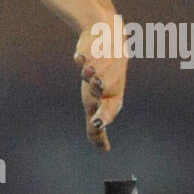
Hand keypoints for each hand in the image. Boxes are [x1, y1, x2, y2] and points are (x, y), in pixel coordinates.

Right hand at [74, 21, 127, 150]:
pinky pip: (85, 53)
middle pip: (107, 87)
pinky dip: (82, 56)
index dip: (104, 115)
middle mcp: (109, 81)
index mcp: (113, 97)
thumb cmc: (103, 80)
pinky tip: (79, 59)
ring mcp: (100, 65)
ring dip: (91, 72)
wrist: (109, 42)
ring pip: (96, 69)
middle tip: (96, 88)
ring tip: (88, 71)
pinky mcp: (90, 49)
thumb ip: (97, 129)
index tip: (97, 122)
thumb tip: (103, 151)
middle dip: (99, 89)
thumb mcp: (101, 104)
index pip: (110, 108)